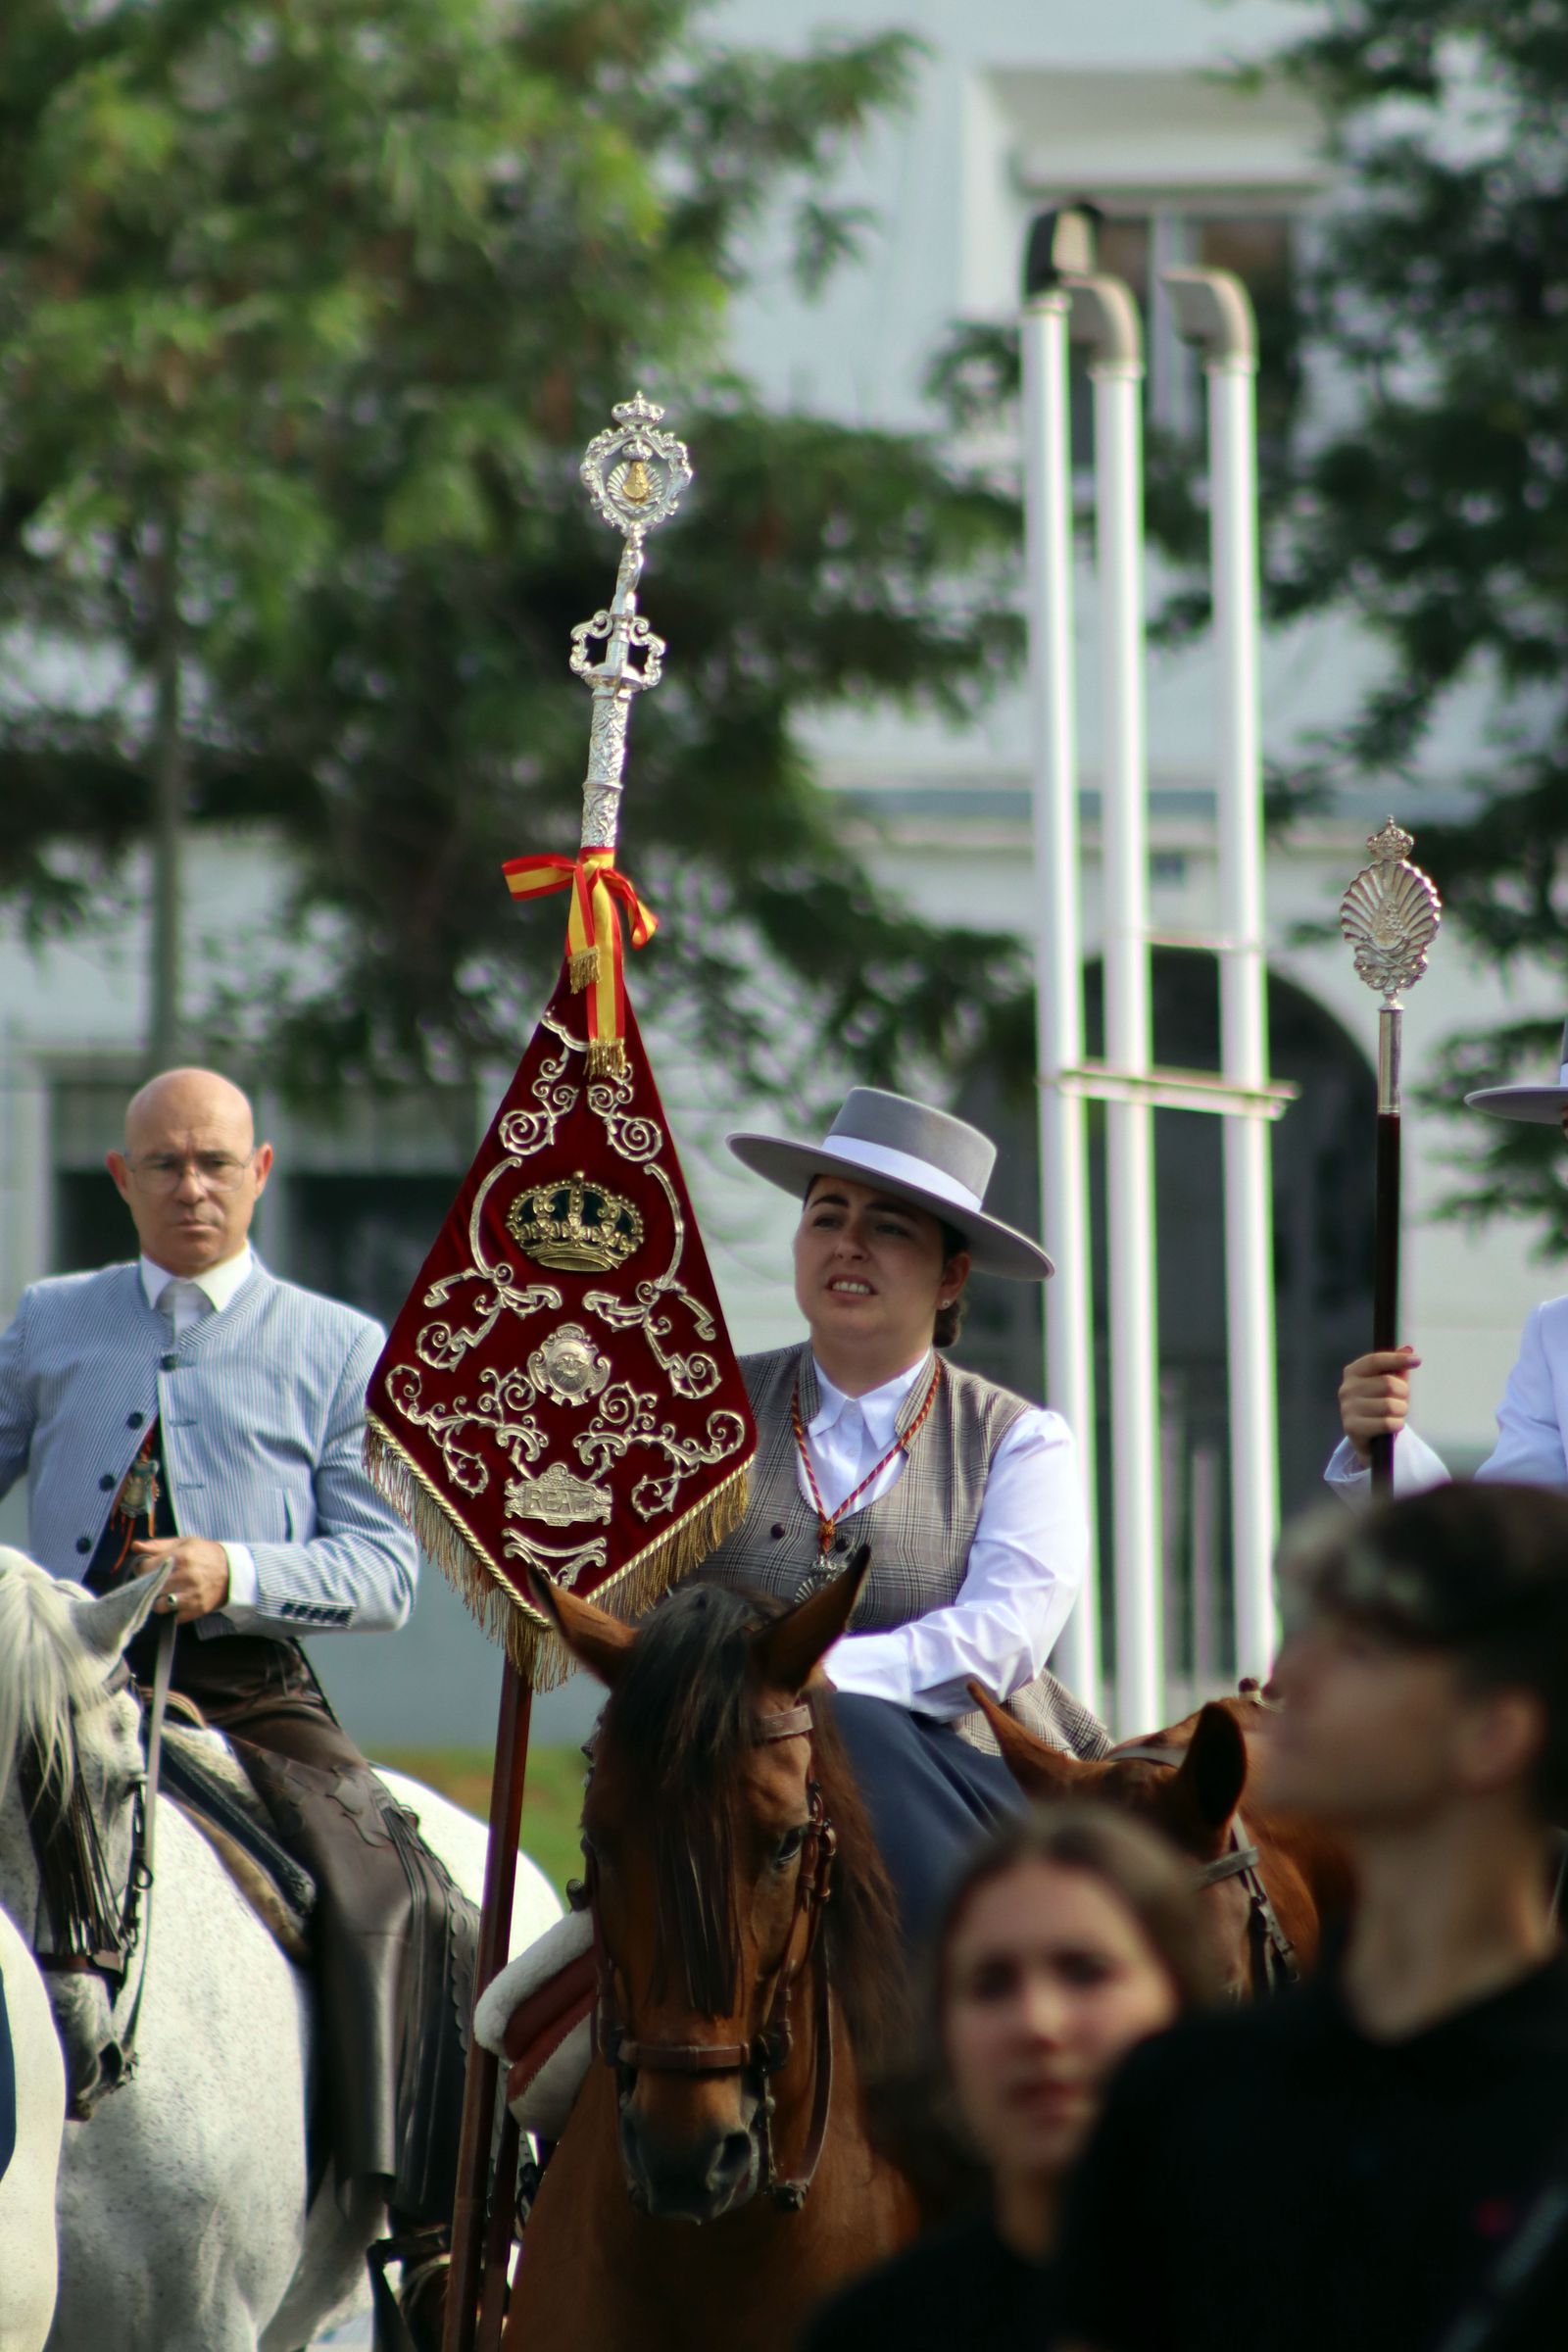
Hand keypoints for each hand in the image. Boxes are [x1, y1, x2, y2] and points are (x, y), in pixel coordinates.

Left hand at [130, 1537, 231, 1622]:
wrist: (233, 1571)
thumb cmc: (205, 1554)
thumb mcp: (184, 1543)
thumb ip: (158, 1545)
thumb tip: (135, 1546)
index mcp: (180, 1557)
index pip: (145, 1569)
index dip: (142, 1569)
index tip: (146, 1569)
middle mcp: (185, 1577)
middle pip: (150, 1588)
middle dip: (148, 1586)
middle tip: (154, 1582)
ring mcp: (191, 1595)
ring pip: (159, 1606)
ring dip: (159, 1601)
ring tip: (165, 1594)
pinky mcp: (196, 1609)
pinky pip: (173, 1617)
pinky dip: (172, 1611)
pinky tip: (177, 1602)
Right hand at [1338, 1347, 1420, 1462]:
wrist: (1368, 1438)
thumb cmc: (1379, 1405)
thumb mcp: (1388, 1385)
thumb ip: (1397, 1368)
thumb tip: (1408, 1349)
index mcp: (1353, 1372)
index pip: (1375, 1360)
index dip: (1397, 1359)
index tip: (1417, 1361)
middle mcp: (1346, 1389)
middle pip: (1388, 1383)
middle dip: (1403, 1393)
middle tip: (1402, 1400)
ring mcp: (1347, 1409)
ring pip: (1389, 1405)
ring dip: (1401, 1411)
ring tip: (1397, 1414)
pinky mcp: (1352, 1428)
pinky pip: (1386, 1423)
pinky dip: (1397, 1424)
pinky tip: (1394, 1425)